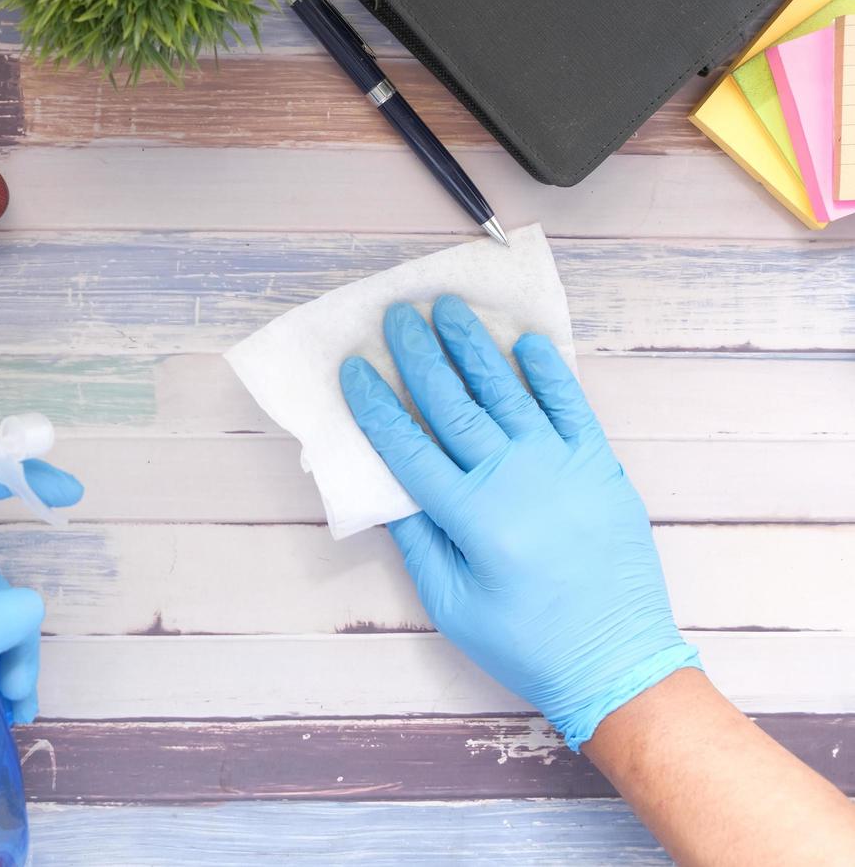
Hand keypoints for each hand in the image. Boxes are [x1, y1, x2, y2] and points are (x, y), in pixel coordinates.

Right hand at [338, 295, 697, 750]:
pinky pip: (570, 406)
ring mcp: (561, 466)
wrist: (617, 661)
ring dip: (473, 346)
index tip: (353, 368)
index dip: (375, 404)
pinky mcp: (600, 465)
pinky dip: (547, 372)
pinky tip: (525, 342)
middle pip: (452, 404)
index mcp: (470, 516)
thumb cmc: (526, 643)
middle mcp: (512, 479)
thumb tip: (383, 487)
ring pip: (506, 392)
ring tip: (448, 308)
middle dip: (419, 356)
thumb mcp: (452, 603)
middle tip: (396, 315)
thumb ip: (417, 541)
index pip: (407, 446)